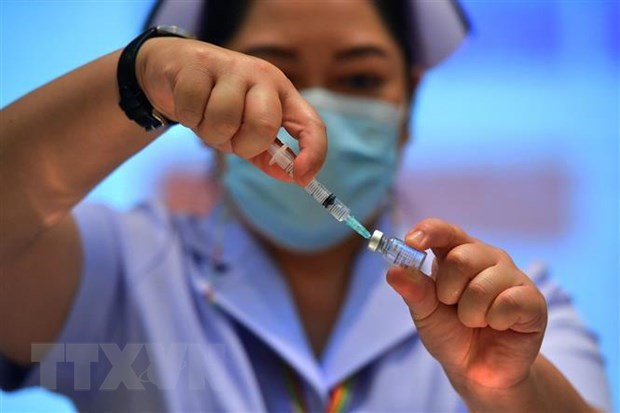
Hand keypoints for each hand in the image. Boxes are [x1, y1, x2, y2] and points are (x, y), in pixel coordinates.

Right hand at [136, 37, 325, 184]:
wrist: (173, 68)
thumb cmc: (216, 103)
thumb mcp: (245, 131)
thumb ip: (268, 155)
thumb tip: (293, 177)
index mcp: (281, 92)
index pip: (310, 124)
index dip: (313, 152)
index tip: (302, 177)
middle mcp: (262, 75)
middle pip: (265, 125)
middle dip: (244, 144)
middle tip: (230, 137)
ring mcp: (231, 66)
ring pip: (225, 119)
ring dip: (210, 133)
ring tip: (206, 119)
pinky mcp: (198, 64)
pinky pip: (194, 110)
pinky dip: (188, 118)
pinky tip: (190, 106)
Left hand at [386, 218, 546, 395]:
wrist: (478, 371)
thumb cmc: (451, 333)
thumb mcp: (425, 313)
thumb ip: (413, 291)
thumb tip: (394, 271)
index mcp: (456, 253)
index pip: (444, 230)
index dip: (428, 232)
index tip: (411, 242)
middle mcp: (486, 257)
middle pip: (461, 257)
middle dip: (448, 291)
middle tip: (452, 307)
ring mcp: (512, 276)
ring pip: (483, 284)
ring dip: (470, 313)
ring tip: (475, 321)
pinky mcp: (532, 299)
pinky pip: (507, 302)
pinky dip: (494, 321)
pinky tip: (498, 325)